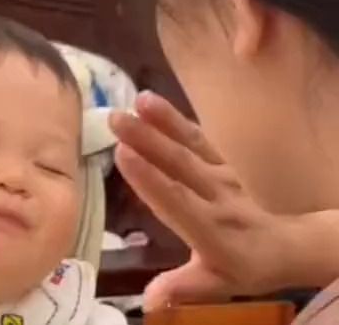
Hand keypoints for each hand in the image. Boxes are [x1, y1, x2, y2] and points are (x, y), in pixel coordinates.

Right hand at [108, 91, 304, 310]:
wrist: (286, 241)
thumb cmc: (242, 264)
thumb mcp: (216, 283)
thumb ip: (184, 288)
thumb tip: (148, 301)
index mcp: (212, 231)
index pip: (177, 202)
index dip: (151, 181)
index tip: (123, 155)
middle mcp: (217, 198)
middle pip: (180, 167)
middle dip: (148, 142)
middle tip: (116, 120)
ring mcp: (223, 175)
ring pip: (191, 146)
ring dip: (162, 123)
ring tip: (136, 102)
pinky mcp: (223, 160)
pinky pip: (198, 137)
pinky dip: (174, 119)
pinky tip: (150, 101)